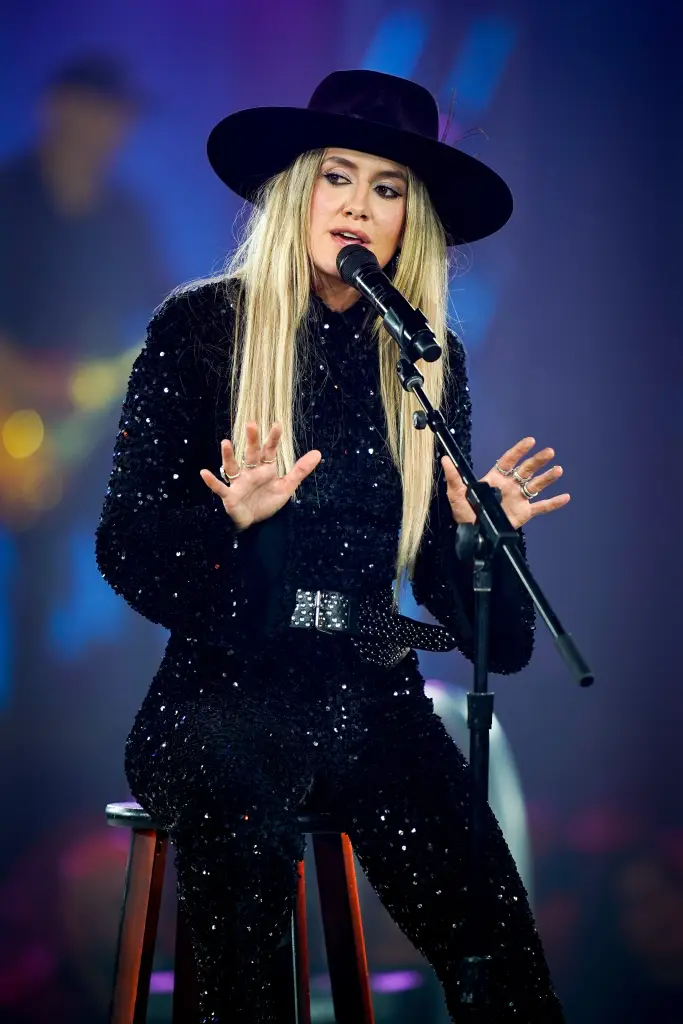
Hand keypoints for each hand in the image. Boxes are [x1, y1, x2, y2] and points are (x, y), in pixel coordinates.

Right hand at [200, 421, 320, 530]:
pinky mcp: (230, 496)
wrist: (256, 524)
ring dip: (228, 455)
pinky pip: (220, 487)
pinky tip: (203, 472)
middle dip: (251, 440)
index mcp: (265, 468)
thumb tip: (318, 453)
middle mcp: (250, 472)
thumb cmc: (267, 501)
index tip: (277, 424)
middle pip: (251, 453)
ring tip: (225, 443)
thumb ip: (300, 470)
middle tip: (251, 424)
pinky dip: (212, 481)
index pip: (269, 450)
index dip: (273, 438)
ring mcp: (239, 483)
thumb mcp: (287, 486)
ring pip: (233, 466)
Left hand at [442, 437, 569, 529]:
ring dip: (547, 478)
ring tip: (558, 470)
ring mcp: (518, 499)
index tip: (530, 441)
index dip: (519, 450)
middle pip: (526, 470)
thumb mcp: (456, 494)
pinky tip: (565, 497)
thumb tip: (445, 459)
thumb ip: (454, 477)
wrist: (474, 534)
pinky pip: (541, 507)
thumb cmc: (465, 513)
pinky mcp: (524, 513)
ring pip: (536, 485)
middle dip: (538, 461)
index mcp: (495, 479)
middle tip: (549, 452)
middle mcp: (509, 486)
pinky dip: (554, 503)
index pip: (509, 460)